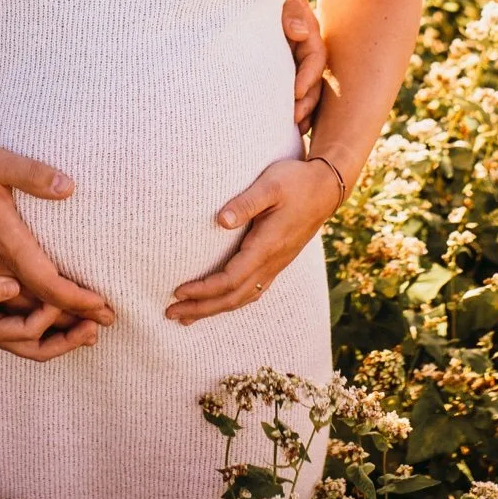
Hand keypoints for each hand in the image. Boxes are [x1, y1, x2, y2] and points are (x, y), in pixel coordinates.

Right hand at [0, 136, 115, 324]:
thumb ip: (34, 175)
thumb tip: (69, 187)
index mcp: (6, 245)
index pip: (50, 286)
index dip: (80, 301)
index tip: (106, 308)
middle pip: (36, 310)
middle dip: (72, 321)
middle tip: (107, 322)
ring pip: (16, 311)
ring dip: (51, 321)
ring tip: (81, 323)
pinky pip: (0, 301)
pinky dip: (26, 310)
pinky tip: (41, 305)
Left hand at [167, 157, 343, 325]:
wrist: (326, 188)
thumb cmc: (296, 182)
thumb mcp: (270, 185)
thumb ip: (246, 202)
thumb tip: (220, 220)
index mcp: (267, 246)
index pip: (230, 279)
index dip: (203, 290)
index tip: (177, 291)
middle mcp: (272, 262)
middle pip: (233, 297)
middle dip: (202, 308)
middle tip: (171, 314)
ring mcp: (276, 265)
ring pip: (243, 298)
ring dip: (214, 309)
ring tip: (187, 316)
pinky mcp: (277, 261)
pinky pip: (252, 291)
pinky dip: (231, 301)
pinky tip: (219, 302)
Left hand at [284, 0, 326, 129]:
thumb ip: (287, 9)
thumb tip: (299, 33)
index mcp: (306, 28)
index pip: (315, 56)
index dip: (308, 76)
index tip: (295, 92)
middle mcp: (302, 46)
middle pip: (314, 78)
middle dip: (307, 101)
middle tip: (294, 120)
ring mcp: (292, 57)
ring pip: (305, 87)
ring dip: (303, 109)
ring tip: (294, 130)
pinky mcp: (280, 65)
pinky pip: (290, 89)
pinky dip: (291, 106)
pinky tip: (285, 126)